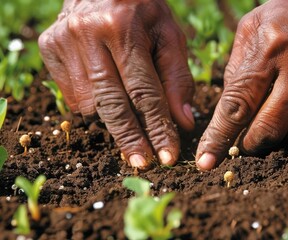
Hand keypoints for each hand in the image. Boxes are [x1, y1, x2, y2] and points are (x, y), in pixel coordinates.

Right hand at [38, 0, 194, 167]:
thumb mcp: (170, 36)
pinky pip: (73, 96)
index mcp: (123, 29)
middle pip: (112, 104)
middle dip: (130, 139)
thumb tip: (183, 123)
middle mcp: (88, 35)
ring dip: (113, 118)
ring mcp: (63, 43)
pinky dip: (93, 104)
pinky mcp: (49, 49)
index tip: (167, 156)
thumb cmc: (144, 11)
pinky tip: (106, 91)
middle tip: (144, 164)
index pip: (144, 92)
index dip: (158, 128)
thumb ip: (178, 79)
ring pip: (90, 105)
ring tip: (128, 111)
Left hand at [196, 0, 287, 169]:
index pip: (237, 104)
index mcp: (269, 46)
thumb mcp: (253, 26)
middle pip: (270, 127)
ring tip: (278, 122)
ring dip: (283, 137)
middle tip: (247, 144)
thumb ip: (237, 67)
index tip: (207, 161)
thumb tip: (229, 111)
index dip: (220, 137)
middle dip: (253, 144)